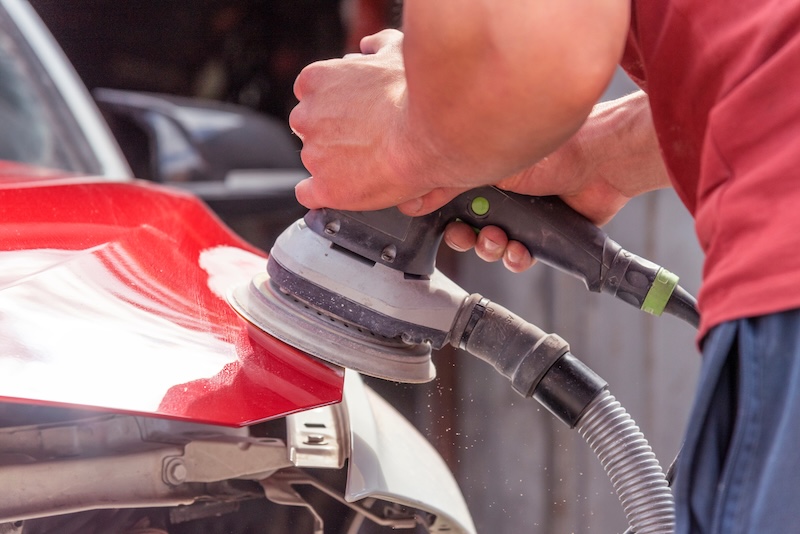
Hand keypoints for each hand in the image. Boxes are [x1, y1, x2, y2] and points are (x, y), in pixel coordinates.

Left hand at [290, 30, 466, 214]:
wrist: (431, 130)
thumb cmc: (417, 93)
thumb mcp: (397, 52)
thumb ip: (378, 47)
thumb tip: (372, 47)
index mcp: (317, 80)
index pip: (311, 95)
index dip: (333, 108)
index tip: (353, 115)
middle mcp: (307, 116)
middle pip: (309, 129)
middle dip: (333, 135)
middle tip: (366, 141)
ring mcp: (314, 154)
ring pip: (315, 162)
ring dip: (336, 164)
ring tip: (371, 165)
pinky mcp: (326, 187)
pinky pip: (310, 195)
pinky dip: (326, 195)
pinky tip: (346, 190)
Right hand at [443, 91, 671, 272]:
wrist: (599, 165)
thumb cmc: (552, 152)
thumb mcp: (492, 165)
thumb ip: (452, 182)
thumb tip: (415, 196)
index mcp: (486, 175)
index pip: (454, 202)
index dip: (446, 217)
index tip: (444, 224)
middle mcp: (503, 196)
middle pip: (470, 228)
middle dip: (467, 238)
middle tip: (470, 236)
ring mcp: (523, 217)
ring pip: (493, 245)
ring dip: (491, 249)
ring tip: (500, 241)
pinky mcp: (545, 236)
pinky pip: (521, 257)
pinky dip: (516, 258)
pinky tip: (519, 252)